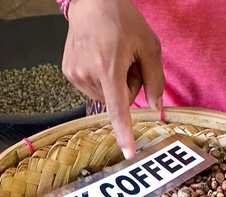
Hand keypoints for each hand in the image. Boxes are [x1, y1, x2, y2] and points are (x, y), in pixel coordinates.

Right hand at [62, 0, 163, 157]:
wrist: (92, 1)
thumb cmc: (123, 20)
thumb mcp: (149, 46)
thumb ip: (156, 80)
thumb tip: (156, 108)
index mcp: (109, 67)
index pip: (118, 108)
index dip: (124, 132)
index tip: (128, 152)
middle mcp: (88, 73)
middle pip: (119, 101)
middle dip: (129, 88)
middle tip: (128, 62)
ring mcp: (75, 74)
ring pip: (106, 97)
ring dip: (115, 84)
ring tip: (113, 57)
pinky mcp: (68, 72)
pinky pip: (94, 89)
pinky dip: (102, 80)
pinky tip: (101, 58)